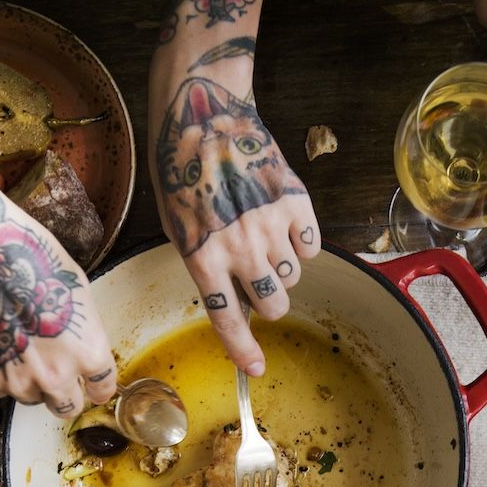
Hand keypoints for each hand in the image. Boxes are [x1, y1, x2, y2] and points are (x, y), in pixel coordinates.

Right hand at [0, 168, 116, 416]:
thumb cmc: (30, 257)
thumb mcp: (77, 291)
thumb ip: (84, 333)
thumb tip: (82, 351)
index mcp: (88, 352)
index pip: (102, 390)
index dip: (95, 386)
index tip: (89, 383)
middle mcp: (55, 374)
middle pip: (67, 407)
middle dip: (64, 391)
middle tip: (51, 367)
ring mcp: (15, 380)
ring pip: (29, 398)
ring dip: (27, 380)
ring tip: (16, 342)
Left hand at [150, 75, 318, 374]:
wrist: (202, 115)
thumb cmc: (181, 173)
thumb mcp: (177, 227)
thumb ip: (205, 267)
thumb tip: (234, 304)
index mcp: (201, 255)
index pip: (227, 317)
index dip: (243, 350)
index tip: (256, 370)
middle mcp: (238, 246)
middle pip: (273, 305)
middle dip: (268, 301)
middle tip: (258, 279)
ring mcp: (269, 223)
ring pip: (292, 278)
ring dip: (281, 270)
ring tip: (263, 239)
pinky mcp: (294, 201)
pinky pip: (310, 247)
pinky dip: (300, 243)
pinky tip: (280, 222)